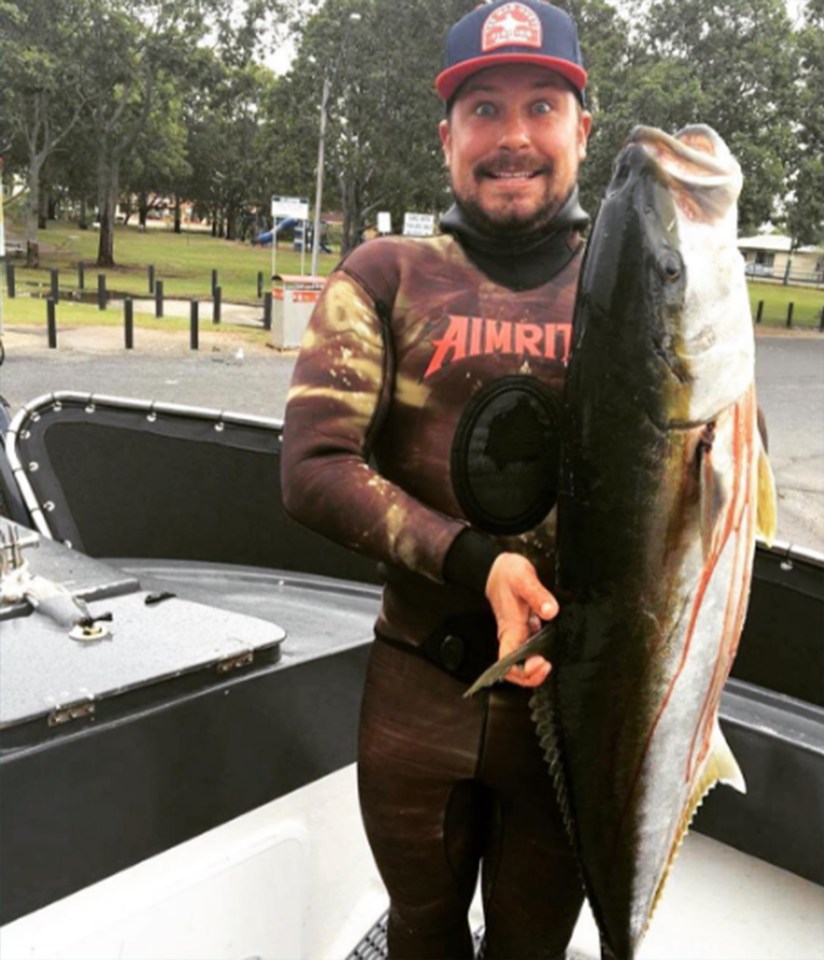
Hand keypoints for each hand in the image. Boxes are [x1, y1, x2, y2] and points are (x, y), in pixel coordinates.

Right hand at [485, 552, 557, 687]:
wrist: (499, 567)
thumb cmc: (507, 573)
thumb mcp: (523, 579)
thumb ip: (537, 595)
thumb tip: (551, 611)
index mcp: (509, 628)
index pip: (508, 662)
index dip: (523, 671)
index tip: (541, 663)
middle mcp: (513, 635)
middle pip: (515, 669)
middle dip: (531, 676)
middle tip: (548, 667)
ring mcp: (519, 633)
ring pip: (524, 662)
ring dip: (536, 669)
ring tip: (551, 662)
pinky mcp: (526, 628)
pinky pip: (531, 649)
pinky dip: (541, 655)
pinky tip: (554, 649)